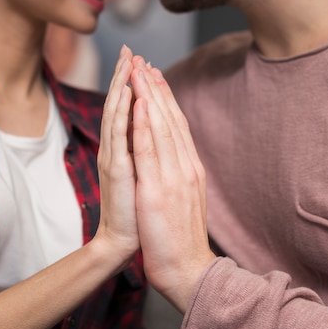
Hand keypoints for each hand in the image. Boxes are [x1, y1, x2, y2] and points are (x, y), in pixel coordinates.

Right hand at [94, 45, 138, 267]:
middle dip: (126, 77)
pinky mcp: (117, 172)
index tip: (141, 62)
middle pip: (121, 106)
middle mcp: (118, 150)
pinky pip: (120, 138)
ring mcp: (115, 159)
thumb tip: (151, 132)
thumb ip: (143, 152)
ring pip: (118, 116)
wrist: (125, 242)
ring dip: (122, 86)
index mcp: (128, 150)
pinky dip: (124, 114)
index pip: (131, 111)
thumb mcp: (143, 175)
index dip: (135, 86)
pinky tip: (129, 95)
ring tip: (127, 61)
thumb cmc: (137, 212)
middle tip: (130, 50)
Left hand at [130, 56, 215, 312]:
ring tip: (138, 70)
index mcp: (189, 169)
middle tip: (143, 60)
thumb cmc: (180, 237)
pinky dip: (144, 126)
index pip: (177, 125)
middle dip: (156, 87)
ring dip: (148, 96)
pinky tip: (137, 105)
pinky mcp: (158, 190)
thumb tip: (170, 159)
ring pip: (160, 128)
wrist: (187, 269)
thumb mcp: (181, 199)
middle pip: (170, 119)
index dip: (165, 98)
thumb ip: (178, 176)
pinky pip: (150, 151)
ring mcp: (174, 177)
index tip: (154, 75)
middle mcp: (185, 167)